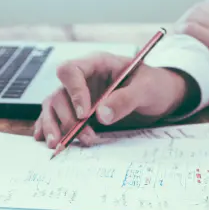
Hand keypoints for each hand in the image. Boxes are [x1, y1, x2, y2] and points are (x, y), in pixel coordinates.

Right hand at [34, 52, 193, 147]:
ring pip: (53, 107)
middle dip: (67, 118)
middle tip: (84, 136)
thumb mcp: (147, 89)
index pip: (71, 71)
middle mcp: (83, 79)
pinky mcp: (78, 111)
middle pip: (59, 93)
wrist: (161, 97)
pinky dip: (49, 128)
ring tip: (58, 145)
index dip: (74, 92)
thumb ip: (125, 99)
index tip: (84, 114)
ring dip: (54, 126)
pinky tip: (47, 140)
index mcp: (97, 64)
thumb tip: (101, 115)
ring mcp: (78, 95)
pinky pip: (56, 117)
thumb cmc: (155, 85)